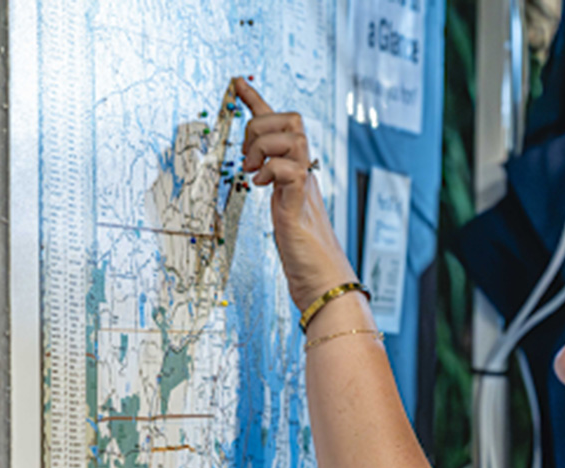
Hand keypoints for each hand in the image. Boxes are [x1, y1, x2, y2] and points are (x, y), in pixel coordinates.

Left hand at [235, 77, 357, 310]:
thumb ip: (280, 193)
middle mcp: (306, 175)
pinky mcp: (300, 205)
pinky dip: (270, 170)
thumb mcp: (286, 215)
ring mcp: (304, 188)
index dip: (258, 101)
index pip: (283, 127)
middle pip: (292, 119)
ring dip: (263, 146)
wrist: (327, 286)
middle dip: (260, 125)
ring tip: (253, 173)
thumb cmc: (307, 259)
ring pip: (292, 136)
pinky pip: (289, 169)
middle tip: (247, 158)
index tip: (237, 84)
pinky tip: (260, 186)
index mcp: (299, 176)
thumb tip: (263, 179)